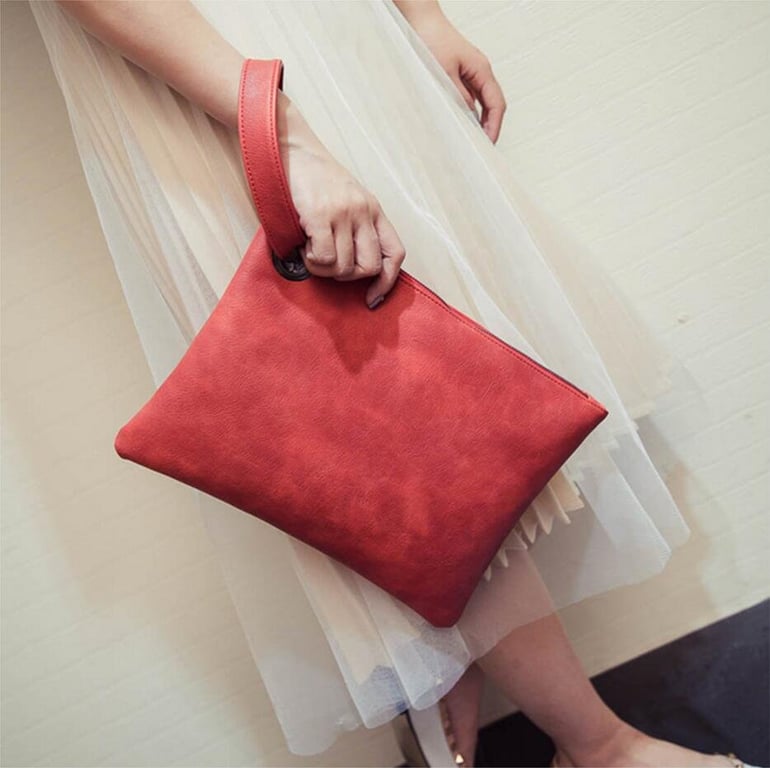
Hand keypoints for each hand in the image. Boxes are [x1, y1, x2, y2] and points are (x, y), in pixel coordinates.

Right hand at [277, 92, 405, 308]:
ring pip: (344, 267)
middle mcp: (363, 211)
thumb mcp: (347, 198)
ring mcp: (343, 213)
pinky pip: (324, 258)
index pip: (395, 253)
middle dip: (347, 276)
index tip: (372, 299)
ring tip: (310, 251)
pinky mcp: (319, 215)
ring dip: (324, 269)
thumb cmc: (313, 177)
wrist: (289, 146)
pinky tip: (303, 247)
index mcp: (374, 210)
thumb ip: (356, 227)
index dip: (387, 282)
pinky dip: (312, 262)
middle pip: (369, 267)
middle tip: (327, 264)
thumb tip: (353, 268)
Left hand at [402, 6, 506, 142]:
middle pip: (492, 105)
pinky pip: (469, 98)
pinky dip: (468, 112)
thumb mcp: (444, 73)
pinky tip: (461, 123)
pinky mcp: (459, 75)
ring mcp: (470, 74)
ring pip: (481, 103)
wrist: (420, 21)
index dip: (494, 126)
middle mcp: (479, 72)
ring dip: (479, 121)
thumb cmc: (432, 39)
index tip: (489, 144)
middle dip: (490, 127)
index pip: (496, 104)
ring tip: (473, 140)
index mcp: (481, 69)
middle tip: (482, 147)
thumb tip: (468, 117)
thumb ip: (458, 96)